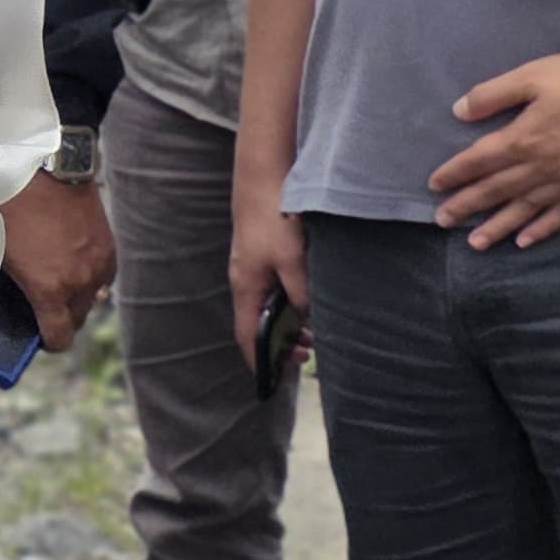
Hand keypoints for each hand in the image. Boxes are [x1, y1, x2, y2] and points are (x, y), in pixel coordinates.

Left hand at [0, 174, 117, 350]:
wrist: (44, 167)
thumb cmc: (10, 207)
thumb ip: (12, 283)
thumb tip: (14, 302)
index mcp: (50, 288)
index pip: (59, 338)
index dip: (47, 342)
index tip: (37, 335)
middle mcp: (81, 283)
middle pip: (77, 322)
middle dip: (60, 319)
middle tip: (41, 306)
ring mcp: (99, 265)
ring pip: (93, 299)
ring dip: (76, 298)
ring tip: (56, 282)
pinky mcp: (109, 247)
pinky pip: (103, 277)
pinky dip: (90, 277)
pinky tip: (72, 264)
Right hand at [228, 156, 309, 366]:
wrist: (264, 180)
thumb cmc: (275, 220)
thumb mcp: (293, 261)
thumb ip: (301, 293)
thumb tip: (308, 317)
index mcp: (246, 288)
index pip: (247, 336)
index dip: (258, 360)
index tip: (274, 379)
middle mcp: (245, 281)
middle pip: (257, 325)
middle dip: (279, 345)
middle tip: (309, 355)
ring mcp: (253, 269)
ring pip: (268, 308)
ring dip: (288, 324)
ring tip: (314, 334)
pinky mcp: (262, 256)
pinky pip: (273, 291)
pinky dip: (290, 305)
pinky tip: (309, 302)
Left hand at [431, 50, 559, 248]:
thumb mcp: (532, 75)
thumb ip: (493, 95)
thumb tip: (458, 112)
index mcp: (524, 138)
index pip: (478, 161)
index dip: (454, 174)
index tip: (434, 185)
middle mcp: (542, 167)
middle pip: (496, 190)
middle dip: (467, 206)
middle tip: (442, 220)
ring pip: (525, 210)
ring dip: (497, 227)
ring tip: (474, 243)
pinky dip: (541, 230)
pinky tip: (525, 242)